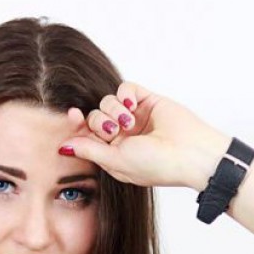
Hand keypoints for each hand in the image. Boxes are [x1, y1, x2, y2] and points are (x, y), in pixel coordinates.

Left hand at [55, 81, 231, 189]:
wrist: (190, 153)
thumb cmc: (156, 164)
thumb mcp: (116, 160)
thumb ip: (89, 150)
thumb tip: (63, 146)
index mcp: (113, 153)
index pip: (87, 135)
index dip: (77, 125)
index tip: (72, 115)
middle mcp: (123, 135)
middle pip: (94, 117)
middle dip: (99, 121)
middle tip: (115, 130)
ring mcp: (135, 118)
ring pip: (108, 101)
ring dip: (114, 110)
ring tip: (130, 122)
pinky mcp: (147, 101)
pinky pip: (126, 88)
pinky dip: (124, 93)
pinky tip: (131, 104)